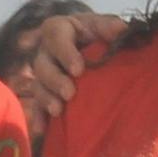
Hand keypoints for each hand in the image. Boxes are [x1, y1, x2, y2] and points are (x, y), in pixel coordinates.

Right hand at [8, 12, 118, 133]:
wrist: (100, 49)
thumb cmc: (102, 33)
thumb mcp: (105, 26)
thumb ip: (110, 27)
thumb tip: (120, 29)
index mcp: (60, 29)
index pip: (55, 35)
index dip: (64, 52)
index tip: (78, 69)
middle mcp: (46, 50)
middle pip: (42, 63)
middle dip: (54, 80)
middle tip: (69, 93)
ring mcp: (44, 72)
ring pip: (38, 85)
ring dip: (46, 98)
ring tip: (58, 111)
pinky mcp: (45, 92)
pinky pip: (36, 105)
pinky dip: (38, 117)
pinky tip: (41, 130)